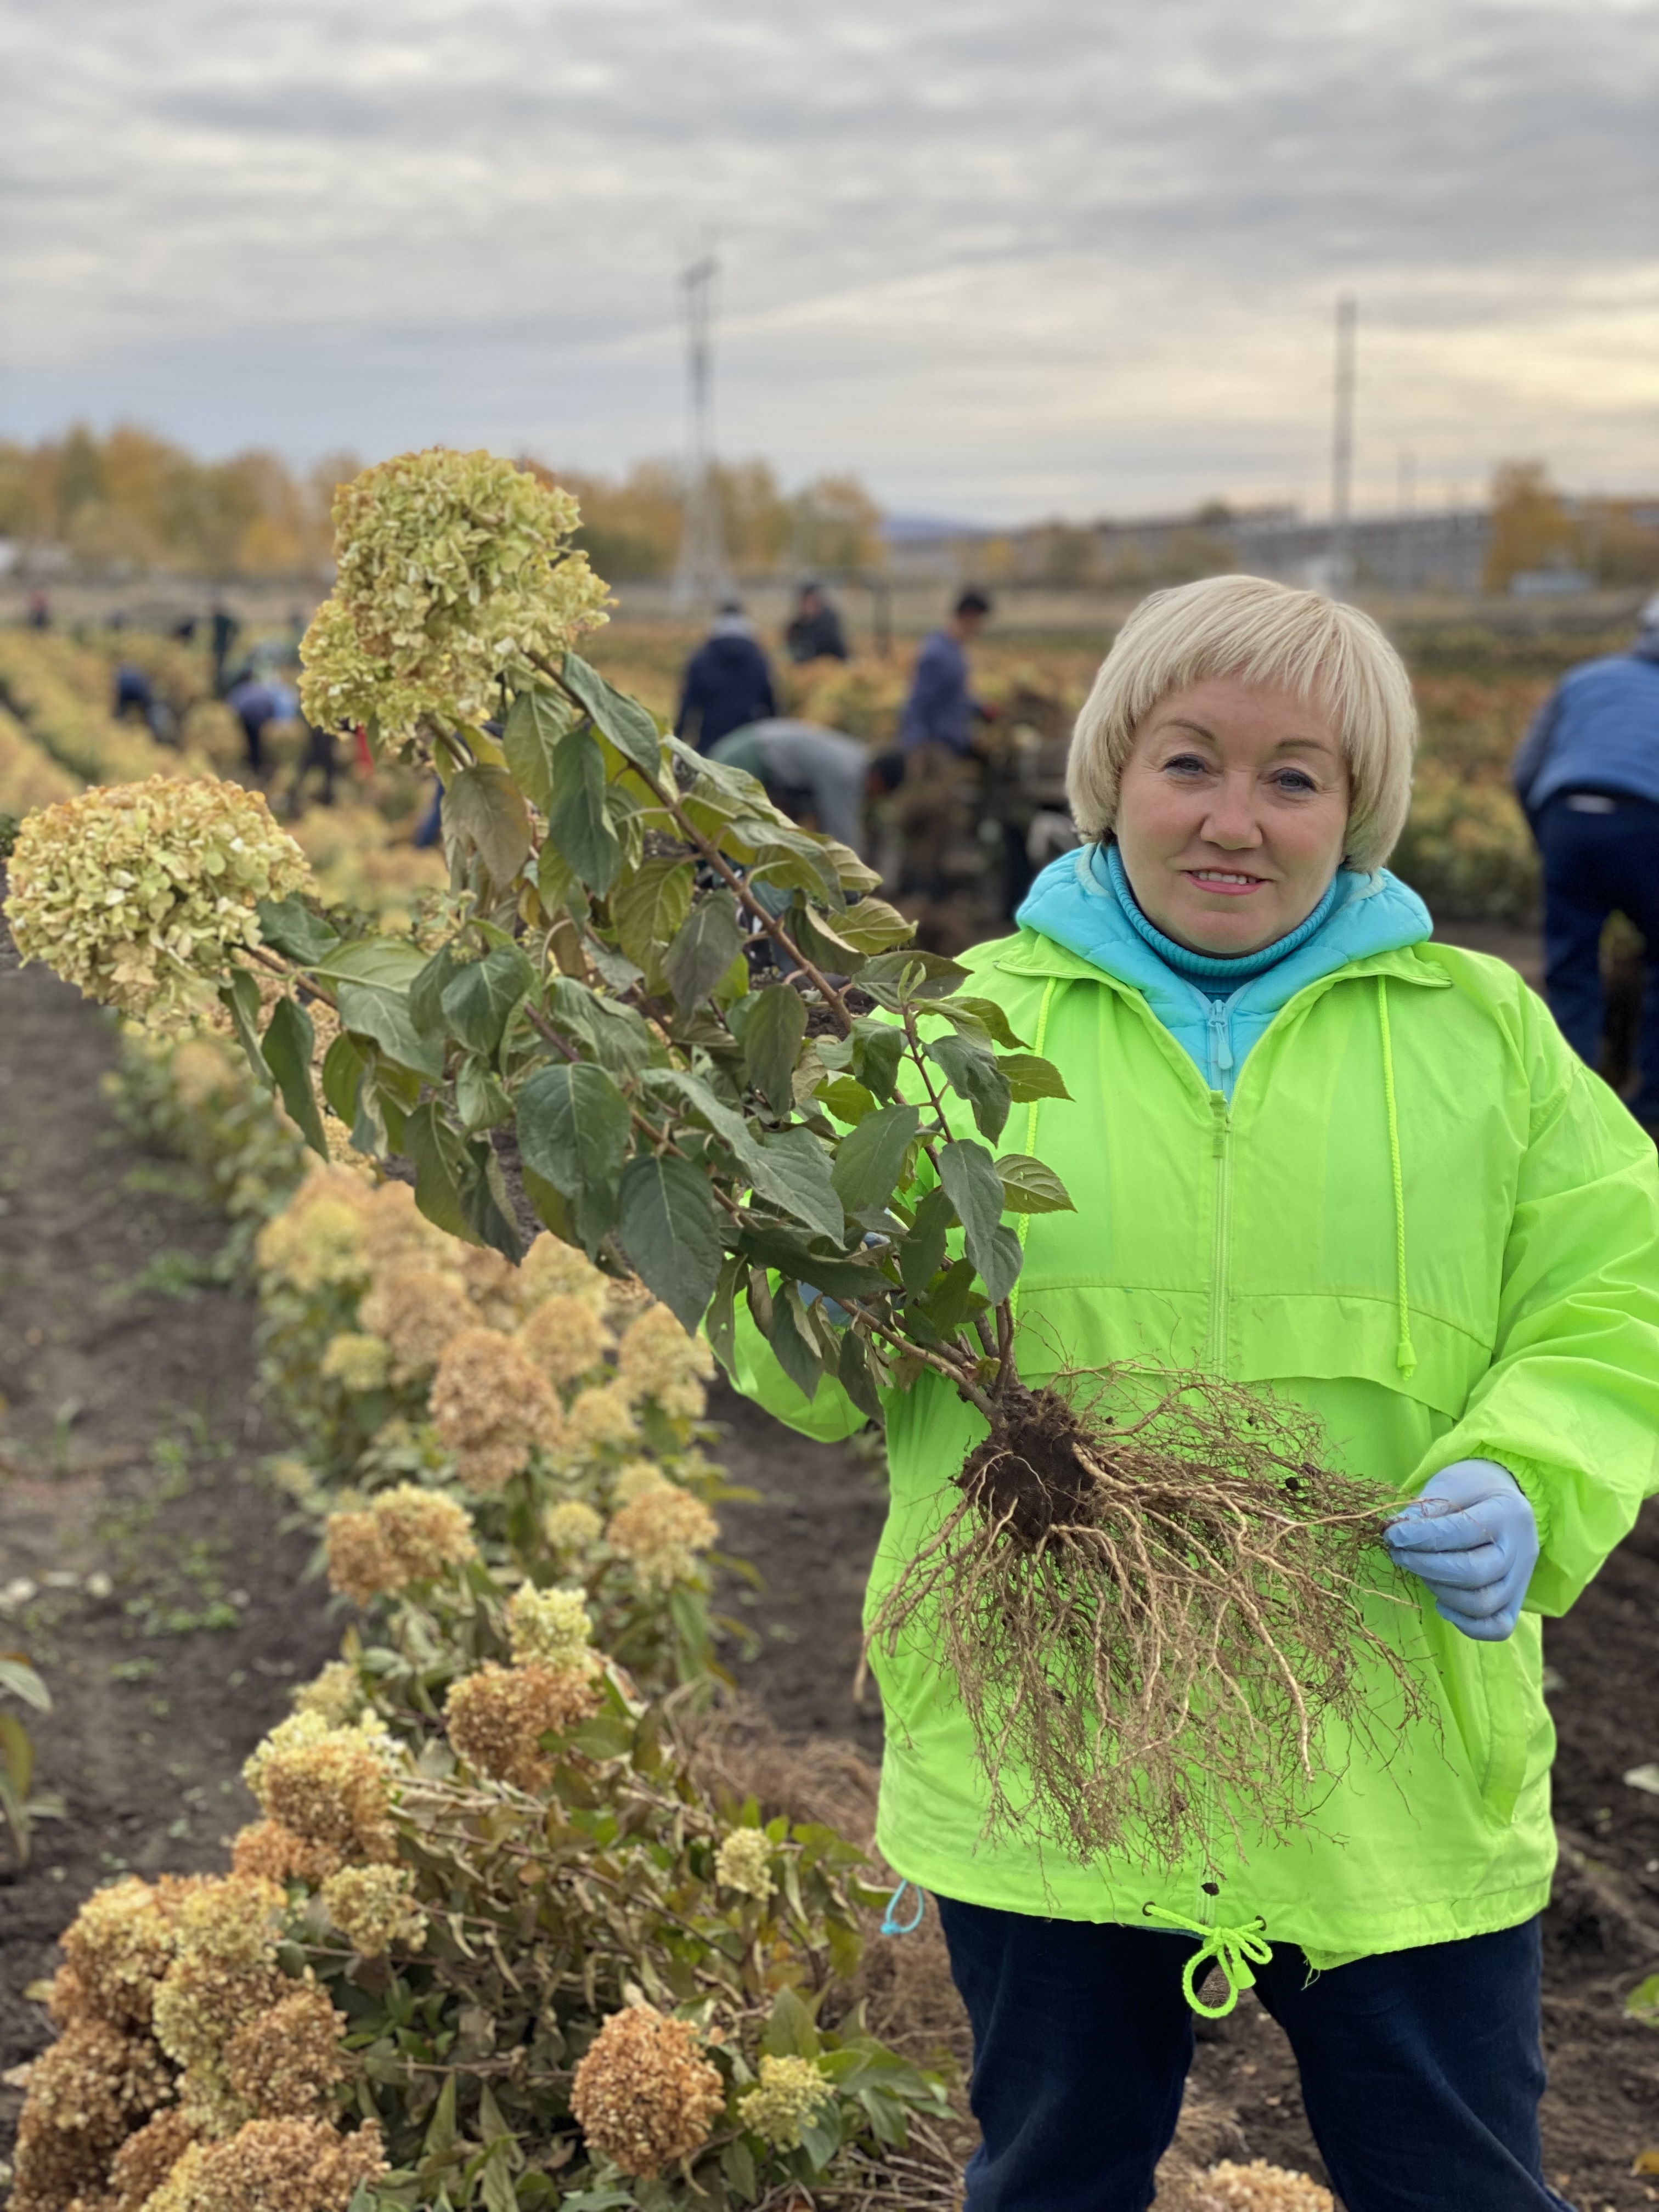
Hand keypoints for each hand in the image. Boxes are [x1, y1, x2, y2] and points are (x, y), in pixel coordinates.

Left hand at [1383, 1460, 1538, 1640]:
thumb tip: (1395, 1531)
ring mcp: (1521, 1580)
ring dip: (1440, 1591)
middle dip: (1425, 1566)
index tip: (1391, 1534)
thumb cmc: (1471, 1491)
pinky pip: (1496, 1627)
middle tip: (1398, 1553)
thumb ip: (1426, 1510)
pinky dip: (1464, 1622)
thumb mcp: (1448, 1486)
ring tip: (1419, 1570)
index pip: (1462, 1532)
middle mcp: (1520, 1549)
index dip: (1421, 1536)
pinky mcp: (1516, 1601)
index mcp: (1506, 1512)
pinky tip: (1440, 1602)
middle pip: (1474, 1573)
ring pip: (1482, 1603)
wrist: (1501, 1499)